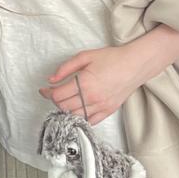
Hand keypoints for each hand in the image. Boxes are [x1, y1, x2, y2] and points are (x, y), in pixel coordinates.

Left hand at [39, 41, 155, 125]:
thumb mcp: (85, 56)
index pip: (58, 95)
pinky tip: (77, 109)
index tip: (44, 89)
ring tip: (64, 100)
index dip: (47, 93)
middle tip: (53, 92)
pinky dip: (80, 117)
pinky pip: (90, 121)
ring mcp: (101, 106)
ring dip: (66, 109)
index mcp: (85, 83)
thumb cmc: (111, 58)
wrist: (134, 65)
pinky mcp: (108, 111)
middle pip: (64, 107)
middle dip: (55, 100)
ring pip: (75, 116)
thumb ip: (65, 68)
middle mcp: (92, 97)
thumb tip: (51, 80)